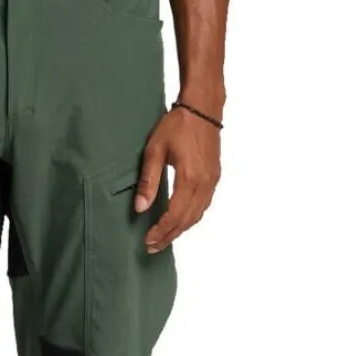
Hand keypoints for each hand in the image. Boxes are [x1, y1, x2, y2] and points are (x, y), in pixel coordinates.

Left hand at [134, 106, 221, 252]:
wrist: (203, 107)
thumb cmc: (178, 124)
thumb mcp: (155, 150)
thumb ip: (148, 181)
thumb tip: (141, 209)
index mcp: (190, 178)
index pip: (174, 215)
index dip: (161, 231)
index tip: (148, 241)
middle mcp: (205, 183)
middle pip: (187, 220)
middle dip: (169, 236)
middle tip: (152, 247)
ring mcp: (212, 181)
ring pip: (197, 215)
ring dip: (180, 230)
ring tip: (164, 239)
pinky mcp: (214, 177)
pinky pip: (203, 206)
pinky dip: (191, 218)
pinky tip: (180, 221)